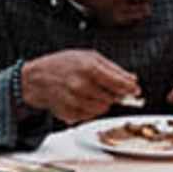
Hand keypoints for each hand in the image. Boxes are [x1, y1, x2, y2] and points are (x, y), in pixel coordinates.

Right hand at [17, 50, 141, 124]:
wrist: (36, 79)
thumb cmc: (62, 64)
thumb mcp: (87, 56)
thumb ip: (112, 68)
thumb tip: (132, 79)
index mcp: (88, 68)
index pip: (118, 83)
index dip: (130, 88)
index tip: (136, 90)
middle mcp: (81, 86)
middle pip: (112, 98)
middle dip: (114, 94)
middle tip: (107, 87)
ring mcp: (75, 101)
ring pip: (103, 108)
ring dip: (102, 102)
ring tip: (91, 91)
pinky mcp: (70, 113)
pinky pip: (90, 116)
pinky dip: (90, 109)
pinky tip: (81, 99)